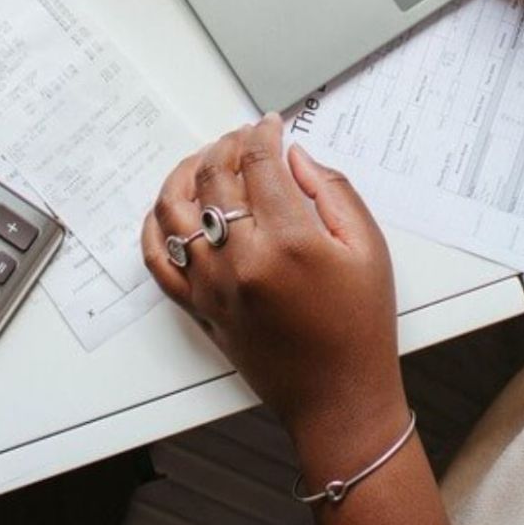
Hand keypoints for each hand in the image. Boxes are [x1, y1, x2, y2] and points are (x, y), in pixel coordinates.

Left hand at [142, 116, 405, 444]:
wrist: (339, 398)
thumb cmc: (360, 328)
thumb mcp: (368, 249)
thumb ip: (332, 191)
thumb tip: (295, 157)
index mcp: (289, 242)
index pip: (259, 163)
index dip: (262, 134)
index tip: (270, 125)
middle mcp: (241, 261)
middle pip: (214, 178)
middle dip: (227, 145)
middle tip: (243, 138)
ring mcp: (212, 286)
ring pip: (174, 211)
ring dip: (185, 174)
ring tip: (205, 162)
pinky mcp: (198, 307)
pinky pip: (157, 260)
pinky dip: (155, 227)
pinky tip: (171, 209)